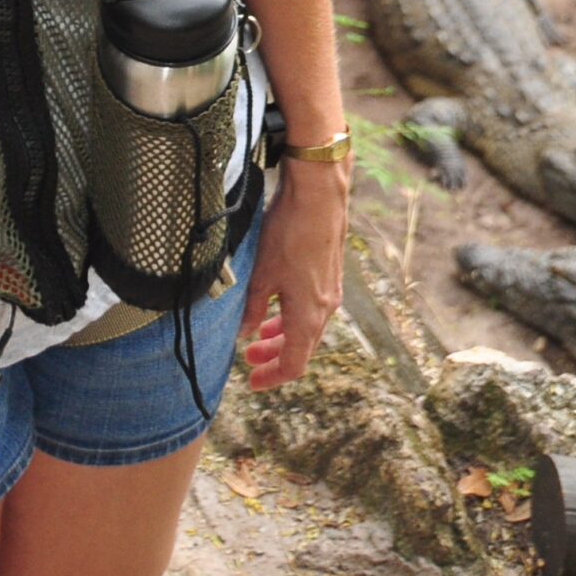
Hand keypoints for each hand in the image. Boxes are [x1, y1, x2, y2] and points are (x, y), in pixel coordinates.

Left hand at [237, 157, 349, 390]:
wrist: (318, 195)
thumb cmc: (288, 234)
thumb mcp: (262, 274)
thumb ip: (253, 307)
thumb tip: (244, 333)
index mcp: (309, 316)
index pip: (294, 364)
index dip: (272, 377)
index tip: (252, 381)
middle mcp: (325, 309)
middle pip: (301, 348)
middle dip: (274, 356)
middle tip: (249, 359)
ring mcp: (330, 290)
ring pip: (307, 327)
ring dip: (282, 335)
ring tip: (258, 333)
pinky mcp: (329, 273)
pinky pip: (312, 307)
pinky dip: (292, 315)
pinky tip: (277, 304)